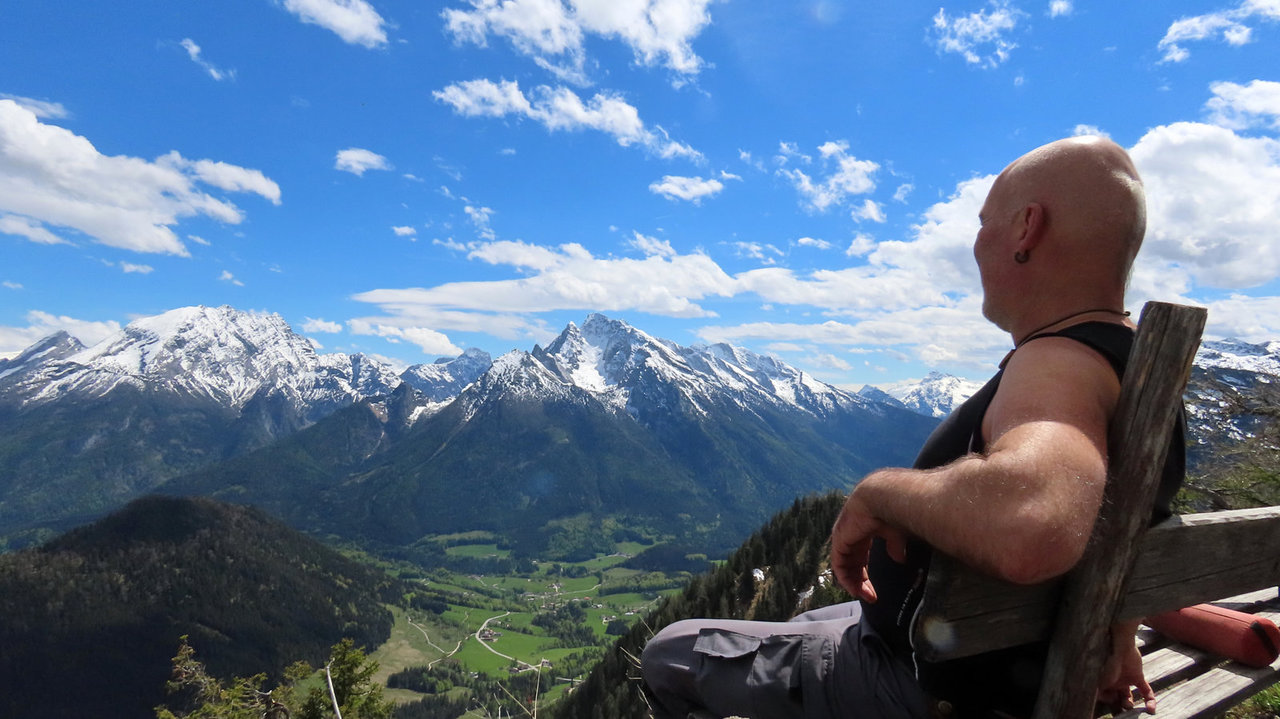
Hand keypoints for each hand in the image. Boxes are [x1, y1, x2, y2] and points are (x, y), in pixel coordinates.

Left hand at [829, 485, 906, 602]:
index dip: (866, 574)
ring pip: (844, 567)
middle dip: (861, 582)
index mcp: (863, 531)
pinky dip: (846, 579)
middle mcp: (851, 535)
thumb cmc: (892, 510)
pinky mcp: (839, 541)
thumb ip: (895, 546)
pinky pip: (839, 566)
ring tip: (865, 596)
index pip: (860, 556)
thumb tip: (900, 560)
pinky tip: (856, 590)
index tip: (876, 589)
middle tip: (871, 597)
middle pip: (852, 564)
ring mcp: (843, 538)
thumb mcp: (896, 533)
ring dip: (854, 584)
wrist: (882, 497)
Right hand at [1096, 624, 1155, 714]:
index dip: (1106, 702)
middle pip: (1116, 698)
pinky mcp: (1138, 677)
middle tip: (1121, 712)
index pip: (1104, 697)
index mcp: (1102, 682)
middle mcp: (1114, 682)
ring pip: (1129, 696)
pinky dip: (1150, 701)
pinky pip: (1145, 691)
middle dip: (1118, 706)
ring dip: (1131, 705)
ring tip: (1130, 707)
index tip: (1109, 703)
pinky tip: (1152, 710)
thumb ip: (1097, 694)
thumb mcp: (1096, 680)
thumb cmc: (1104, 661)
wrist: (1118, 644)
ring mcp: (1126, 679)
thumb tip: (1102, 705)